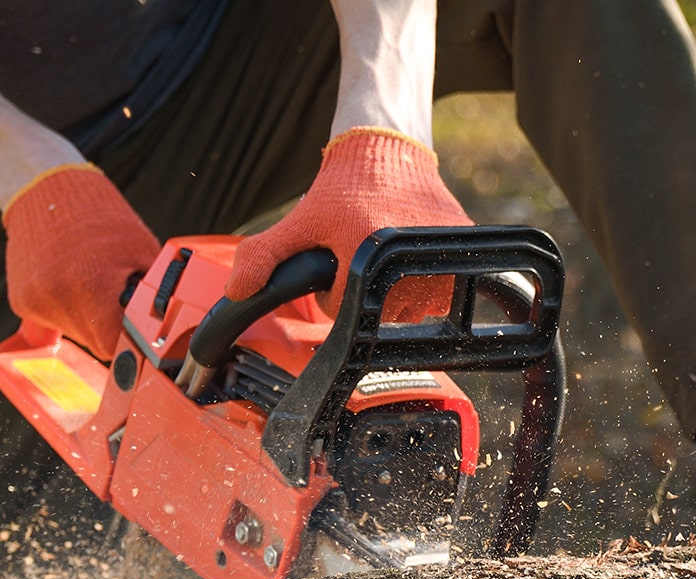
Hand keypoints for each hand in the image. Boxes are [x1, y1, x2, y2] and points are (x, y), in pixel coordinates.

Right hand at [1, 164, 158, 359]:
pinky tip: (70, 278)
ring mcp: (34, 301)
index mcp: (91, 286)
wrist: (47, 189)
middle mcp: (57, 297)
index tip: (134, 325)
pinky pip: (53, 320)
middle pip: (94, 340)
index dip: (128, 337)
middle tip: (113, 292)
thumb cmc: (102, 217)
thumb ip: (151, 295)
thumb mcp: (143, 251)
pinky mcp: (20, 301)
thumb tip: (161, 328)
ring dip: (87, 316)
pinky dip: (65, 307)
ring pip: (74, 332)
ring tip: (90, 279)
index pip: (114, 344)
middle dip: (108, 323)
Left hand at [227, 127, 470, 320]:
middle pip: (376, 313)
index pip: (341, 310)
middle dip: (361, 293)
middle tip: (356, 256)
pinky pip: (438, 293)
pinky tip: (405, 260)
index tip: (334, 265)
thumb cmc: (342, 187)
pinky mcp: (457, 244)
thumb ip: (264, 256)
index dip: (330, 293)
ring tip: (379, 257)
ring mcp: (435, 253)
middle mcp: (405, 256)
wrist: (385, 149)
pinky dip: (421, 284)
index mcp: (363, 251)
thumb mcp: (300, 221)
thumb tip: (238, 290)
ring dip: (392, 293)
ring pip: (409, 308)